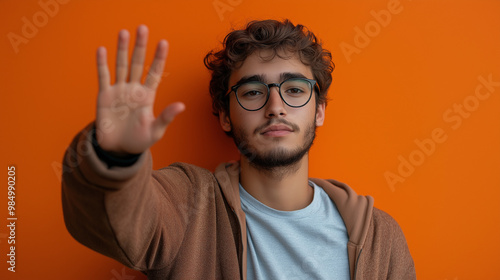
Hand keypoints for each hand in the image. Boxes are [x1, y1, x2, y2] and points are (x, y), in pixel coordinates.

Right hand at [95, 25, 184, 154]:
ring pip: (121, 65)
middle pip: (138, 63)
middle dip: (140, 46)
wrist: (117, 150)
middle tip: (143, 28)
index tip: (163, 42)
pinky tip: (102, 50)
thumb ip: (166, 116)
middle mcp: (134, 89)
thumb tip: (182, 105)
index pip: (155, 72)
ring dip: (122, 50)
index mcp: (147, 96)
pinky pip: (103, 76)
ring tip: (124, 32)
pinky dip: (102, 64)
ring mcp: (119, 91)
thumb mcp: (155, 130)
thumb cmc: (139, 141)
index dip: (159, 58)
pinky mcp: (104, 96)